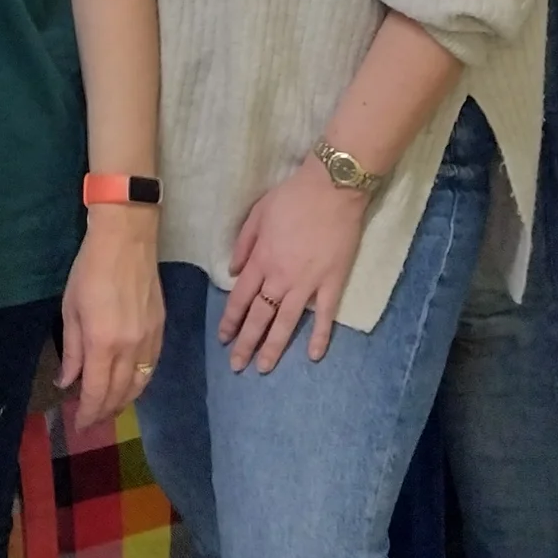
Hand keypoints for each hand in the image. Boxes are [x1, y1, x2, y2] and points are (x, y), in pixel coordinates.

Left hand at [59, 207, 164, 431]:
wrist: (127, 240)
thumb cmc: (90, 271)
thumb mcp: (71, 310)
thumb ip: (71, 350)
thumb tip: (68, 382)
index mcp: (103, 343)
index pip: (98, 392)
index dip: (89, 413)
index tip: (80, 424)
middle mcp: (131, 348)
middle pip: (121, 394)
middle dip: (106, 412)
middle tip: (92, 420)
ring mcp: (150, 340)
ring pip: (141, 384)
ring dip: (125, 401)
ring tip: (110, 408)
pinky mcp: (161, 330)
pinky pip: (152, 368)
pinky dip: (140, 383)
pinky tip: (130, 384)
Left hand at [220, 161, 366, 372]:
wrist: (332, 189)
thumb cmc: (293, 197)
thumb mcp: (257, 214)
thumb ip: (244, 244)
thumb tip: (233, 271)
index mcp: (261, 260)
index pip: (240, 298)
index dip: (231, 320)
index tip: (224, 338)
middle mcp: (280, 278)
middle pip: (260, 316)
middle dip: (246, 343)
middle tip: (238, 366)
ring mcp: (307, 284)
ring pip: (286, 322)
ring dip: (274, 347)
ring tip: (264, 368)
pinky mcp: (332, 283)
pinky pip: (325, 315)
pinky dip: (320, 336)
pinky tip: (314, 356)